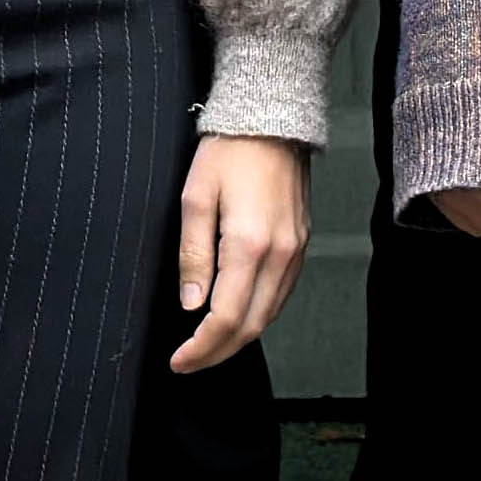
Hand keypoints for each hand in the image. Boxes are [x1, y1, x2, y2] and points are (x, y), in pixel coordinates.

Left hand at [166, 136, 310, 373]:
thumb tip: (192, 304)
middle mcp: (279, 254)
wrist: (271, 118)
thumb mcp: (195, 199)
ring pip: (269, 314)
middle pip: (251, 326)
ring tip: (208, 346)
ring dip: (239, 338)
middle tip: (190, 362)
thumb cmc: (229, 151)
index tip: (179, 360)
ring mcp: (295, 250)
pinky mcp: (301, 243)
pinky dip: (258, 314)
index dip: (201, 348)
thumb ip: (194, 256)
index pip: (225, 317)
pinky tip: (238, 316)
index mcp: (249, 244)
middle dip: (218, 352)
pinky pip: (281, 293)